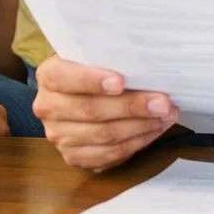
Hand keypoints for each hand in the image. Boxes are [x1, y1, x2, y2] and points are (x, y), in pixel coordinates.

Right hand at [31, 56, 178, 171]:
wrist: (80, 95)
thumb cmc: (95, 70)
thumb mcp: (95, 57)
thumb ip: (111, 59)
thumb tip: (147, 66)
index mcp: (49, 76)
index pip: (64, 78)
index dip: (91, 80)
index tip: (121, 82)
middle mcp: (48, 107)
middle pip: (91, 110)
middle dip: (132, 107)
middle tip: (163, 103)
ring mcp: (59, 135)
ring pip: (103, 135)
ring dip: (140, 127)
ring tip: (166, 116)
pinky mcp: (73, 156)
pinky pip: (108, 155)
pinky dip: (136, 143)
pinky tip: (153, 131)